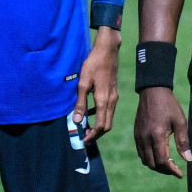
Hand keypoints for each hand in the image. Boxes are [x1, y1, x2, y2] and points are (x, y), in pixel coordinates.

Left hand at [76, 27, 120, 142]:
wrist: (108, 50)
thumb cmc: (93, 64)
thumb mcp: (83, 83)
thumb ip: (80, 103)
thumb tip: (77, 121)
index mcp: (103, 100)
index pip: (100, 125)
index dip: (92, 136)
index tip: (83, 141)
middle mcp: (112, 101)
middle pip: (107, 125)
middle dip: (96, 134)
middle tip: (84, 137)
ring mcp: (115, 97)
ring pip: (109, 118)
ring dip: (99, 125)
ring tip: (86, 127)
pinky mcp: (114, 92)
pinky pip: (109, 110)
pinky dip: (101, 116)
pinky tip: (90, 112)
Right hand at [133, 87, 190, 178]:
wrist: (152, 91)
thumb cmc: (169, 105)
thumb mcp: (180, 122)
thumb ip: (183, 141)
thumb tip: (188, 160)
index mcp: (156, 136)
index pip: (162, 162)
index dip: (171, 170)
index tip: (180, 174)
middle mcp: (145, 139)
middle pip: (152, 164)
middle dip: (164, 170)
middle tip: (175, 168)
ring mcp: (138, 137)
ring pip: (145, 160)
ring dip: (156, 165)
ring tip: (168, 163)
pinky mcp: (136, 134)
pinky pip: (140, 153)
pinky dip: (149, 158)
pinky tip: (158, 154)